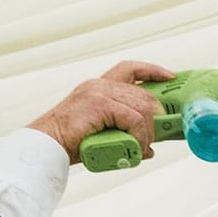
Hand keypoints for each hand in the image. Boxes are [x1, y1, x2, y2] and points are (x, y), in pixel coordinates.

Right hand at [26, 62, 175, 163]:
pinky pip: (134, 119)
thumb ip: (126, 131)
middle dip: (155, 118)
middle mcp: (99, 85)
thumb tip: (149, 147)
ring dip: (147, 132)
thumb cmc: (73, 141)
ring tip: (140, 147)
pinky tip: (135, 147)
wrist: (48, 145)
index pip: (130, 69)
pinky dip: (139, 135)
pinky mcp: (99, 104)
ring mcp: (99, 92)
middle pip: (144, 95)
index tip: (169, 76)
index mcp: (99, 87)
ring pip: (143, 108)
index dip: (152, 70)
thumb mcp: (105, 131)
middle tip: (154, 137)